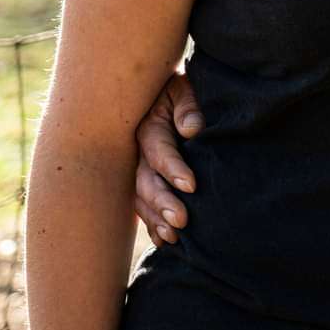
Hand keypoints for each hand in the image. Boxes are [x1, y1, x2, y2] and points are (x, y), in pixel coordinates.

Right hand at [133, 71, 202, 244]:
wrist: (171, 96)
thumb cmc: (184, 91)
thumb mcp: (186, 89)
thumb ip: (189, 106)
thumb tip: (191, 130)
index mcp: (148, 126)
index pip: (158, 150)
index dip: (173, 169)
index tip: (192, 186)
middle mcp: (138, 152)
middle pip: (145, 180)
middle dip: (163, 202)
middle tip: (182, 221)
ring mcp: (138, 169)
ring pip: (141, 198)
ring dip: (156, 218)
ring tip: (173, 236)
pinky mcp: (145, 182)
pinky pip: (143, 207)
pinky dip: (153, 225)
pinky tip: (164, 241)